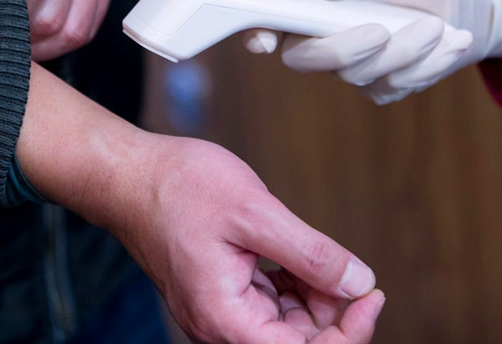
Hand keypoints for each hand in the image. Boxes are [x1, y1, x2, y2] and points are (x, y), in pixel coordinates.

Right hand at [18, 64, 384, 343]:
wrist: (130, 174)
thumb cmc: (178, 188)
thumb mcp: (255, 213)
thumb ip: (310, 253)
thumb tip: (359, 282)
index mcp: (225, 318)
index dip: (347, 333)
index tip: (372, 296)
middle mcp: (219, 325)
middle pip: (295, 342)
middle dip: (330, 310)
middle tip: (346, 267)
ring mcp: (219, 310)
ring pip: (285, 323)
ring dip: (312, 294)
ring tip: (311, 250)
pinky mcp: (220, 292)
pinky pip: (268, 303)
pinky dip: (290, 281)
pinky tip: (293, 253)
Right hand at [245, 0, 501, 103]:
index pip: (266, 15)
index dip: (256, 30)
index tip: (265, 41)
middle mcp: (322, 31)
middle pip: (303, 58)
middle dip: (344, 49)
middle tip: (382, 30)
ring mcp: (352, 62)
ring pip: (356, 75)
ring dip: (403, 52)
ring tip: (437, 25)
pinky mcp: (382, 83)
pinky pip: (390, 88)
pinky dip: (425, 66)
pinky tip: (449, 41)